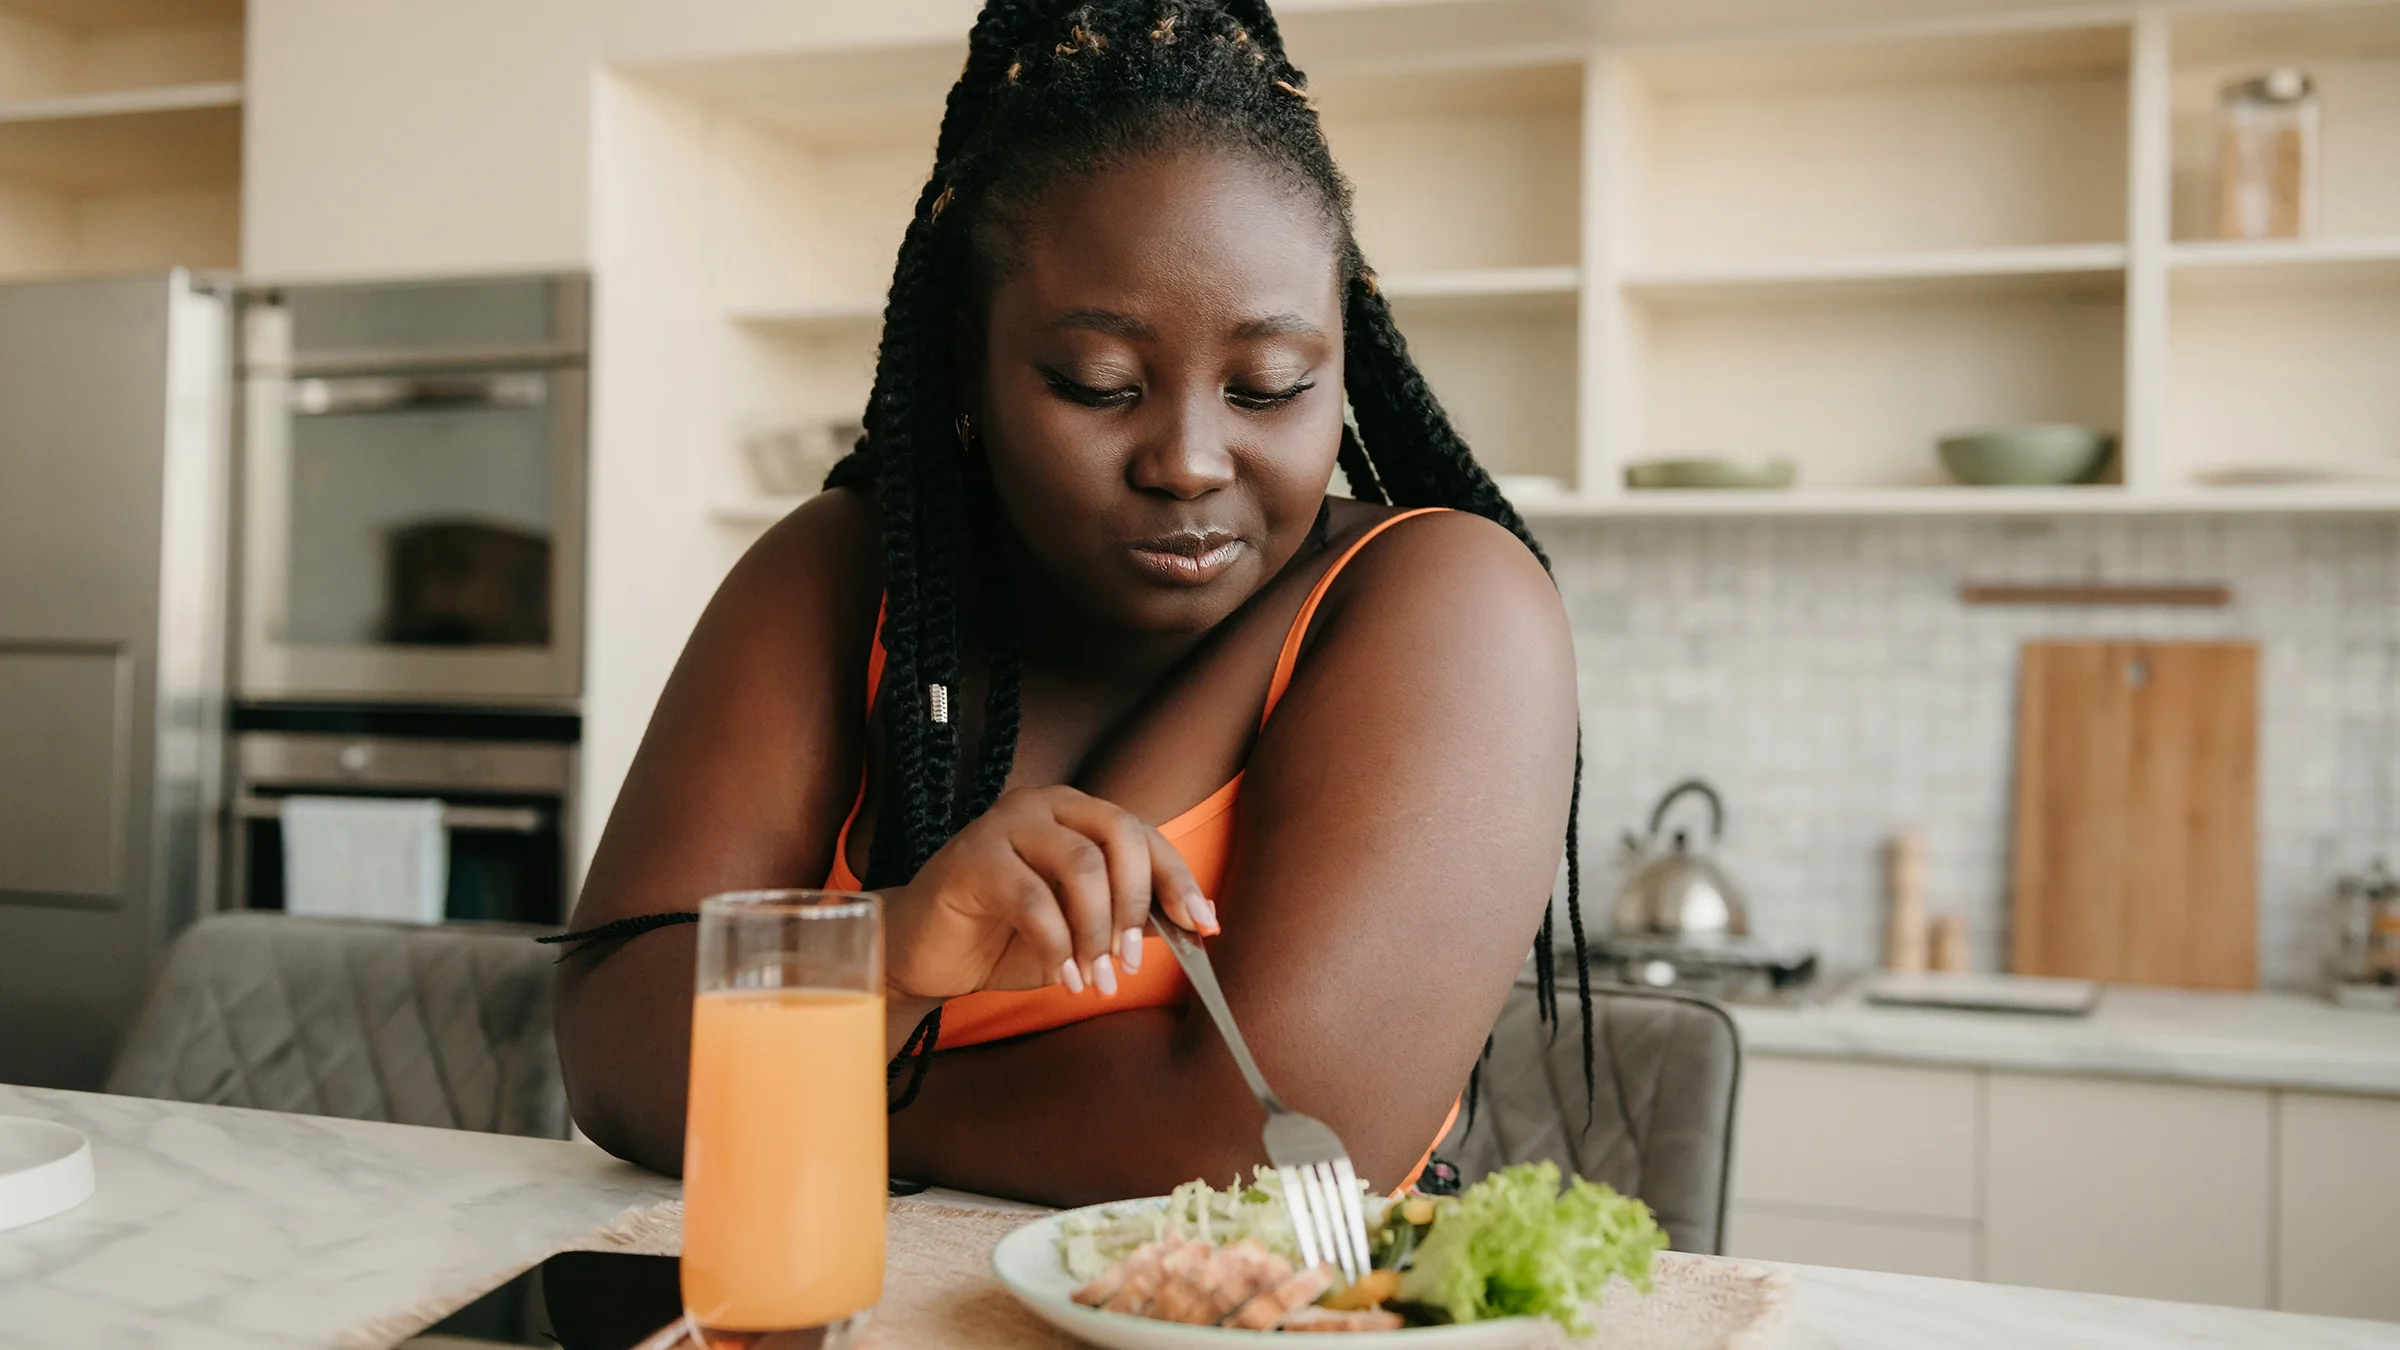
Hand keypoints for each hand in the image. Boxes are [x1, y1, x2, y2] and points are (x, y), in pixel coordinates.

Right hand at [883, 785, 1216, 1003]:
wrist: (924, 954)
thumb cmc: (1005, 938)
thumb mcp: (1082, 931)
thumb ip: (1129, 920)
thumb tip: (1193, 925)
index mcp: (1077, 814)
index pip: (1142, 835)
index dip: (1178, 879)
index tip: (1203, 926)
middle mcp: (1045, 805)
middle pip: (1119, 834)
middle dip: (1136, 903)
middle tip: (1130, 963)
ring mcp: (1005, 825)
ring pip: (1080, 865)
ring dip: (1097, 931)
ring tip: (1097, 978)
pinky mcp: (972, 857)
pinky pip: (1033, 899)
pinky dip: (1058, 945)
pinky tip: (1062, 976)